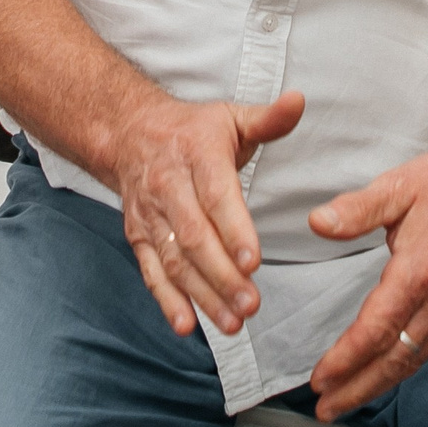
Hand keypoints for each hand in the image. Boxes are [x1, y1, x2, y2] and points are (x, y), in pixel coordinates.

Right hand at [116, 88, 304, 337]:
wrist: (128, 132)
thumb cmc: (191, 130)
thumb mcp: (230, 117)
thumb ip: (268, 118)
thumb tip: (299, 101)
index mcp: (196, 153)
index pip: (215, 195)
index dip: (233, 229)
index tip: (254, 260)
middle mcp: (168, 185)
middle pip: (194, 235)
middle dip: (222, 274)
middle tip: (251, 305)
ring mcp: (151, 214)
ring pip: (175, 260)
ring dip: (202, 294)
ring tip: (232, 323)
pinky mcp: (139, 236)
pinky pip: (151, 271)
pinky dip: (166, 300)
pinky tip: (186, 325)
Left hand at [303, 138, 427, 416]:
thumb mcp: (398, 186)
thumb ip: (356, 209)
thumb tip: (318, 223)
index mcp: (421, 271)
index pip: (377, 329)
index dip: (346, 359)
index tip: (320, 379)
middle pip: (395, 360)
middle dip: (357, 389)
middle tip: (325, 409)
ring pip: (413, 360)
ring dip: (377, 385)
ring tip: (345, 400)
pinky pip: (427, 349)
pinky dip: (401, 369)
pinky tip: (382, 374)